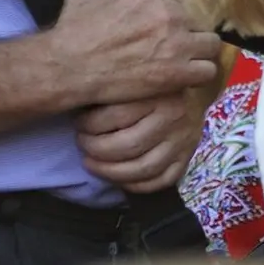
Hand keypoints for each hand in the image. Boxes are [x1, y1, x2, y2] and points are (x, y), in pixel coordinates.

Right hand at [52, 0, 223, 104]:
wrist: (65, 67)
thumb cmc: (75, 27)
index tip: (188, 8)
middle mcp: (173, 14)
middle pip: (211, 15)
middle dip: (200, 24)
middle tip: (188, 33)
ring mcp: (177, 45)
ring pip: (214, 43)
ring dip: (203, 49)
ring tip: (190, 54)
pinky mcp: (176, 74)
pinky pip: (208, 70)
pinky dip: (201, 73)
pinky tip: (187, 73)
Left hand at [75, 90, 202, 190]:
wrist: (191, 88)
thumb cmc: (149, 85)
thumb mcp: (131, 79)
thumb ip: (109, 89)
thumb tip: (72, 103)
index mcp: (158, 93)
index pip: (114, 116)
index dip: (86, 124)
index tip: (79, 123)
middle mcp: (174, 117)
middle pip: (126, 147)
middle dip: (94, 150)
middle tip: (83, 143)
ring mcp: (184, 141)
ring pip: (141, 169)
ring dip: (108, 172)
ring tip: (92, 163)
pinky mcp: (187, 158)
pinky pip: (160, 182)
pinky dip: (134, 185)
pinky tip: (118, 177)